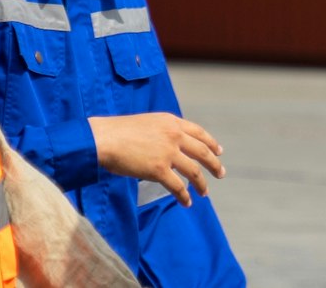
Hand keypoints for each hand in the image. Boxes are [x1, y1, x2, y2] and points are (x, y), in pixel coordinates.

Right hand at [88, 113, 225, 205]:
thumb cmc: (119, 132)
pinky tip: (187, 202)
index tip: (219, 151)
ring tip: (205, 192)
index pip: (199, 132)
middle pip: (202, 151)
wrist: (105, 138)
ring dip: (202, 183)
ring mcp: (168, 153)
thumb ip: (162, 131)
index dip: (211, 143)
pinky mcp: (159, 170)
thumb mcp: (148, 123)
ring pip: (194, 171)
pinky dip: (184, 196)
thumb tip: (169, 145)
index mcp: (172, 122)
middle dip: (214, 163)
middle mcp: (174, 136)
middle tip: (221, 173)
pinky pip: (177, 186)